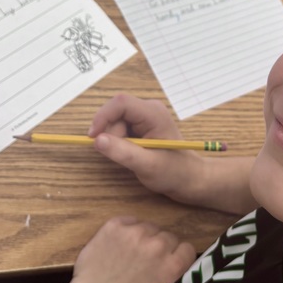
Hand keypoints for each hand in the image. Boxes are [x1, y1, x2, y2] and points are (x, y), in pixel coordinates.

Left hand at [67, 217, 195, 282]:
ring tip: (129, 254)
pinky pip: (129, 220)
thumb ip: (174, 275)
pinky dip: (126, 230)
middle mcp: (158, 245)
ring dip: (143, 238)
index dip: (176, 256)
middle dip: (159, 248)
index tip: (167, 264)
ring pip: (149, 227)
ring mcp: (135, 232)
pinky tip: (117, 246)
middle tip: (145, 262)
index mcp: (173, 266)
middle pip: (168, 236)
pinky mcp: (115, 225)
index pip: (186, 248)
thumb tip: (179, 259)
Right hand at [89, 94, 203, 203]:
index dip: (103, 117)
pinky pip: (120, 128)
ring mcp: (145, 116)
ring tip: (132, 156)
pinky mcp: (141, 125)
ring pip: (116, 121)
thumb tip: (96, 140)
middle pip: (116, 112)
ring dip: (116, 139)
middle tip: (122, 155)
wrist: (189, 179)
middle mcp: (148, 109)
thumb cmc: (173, 173)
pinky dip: (120, 141)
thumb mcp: (147, 165)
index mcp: (153, 113)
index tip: (93, 138)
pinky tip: (133, 152)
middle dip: (111, 133)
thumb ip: (122, 152)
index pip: (121, 103)